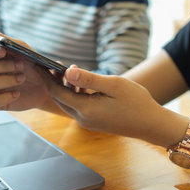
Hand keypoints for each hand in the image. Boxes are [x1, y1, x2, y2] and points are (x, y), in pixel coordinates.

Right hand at [0, 25, 58, 110]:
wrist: (47, 85)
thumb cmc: (31, 64)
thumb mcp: (21, 49)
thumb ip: (2, 39)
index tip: (3, 51)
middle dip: (1, 66)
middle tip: (21, 66)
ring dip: (4, 81)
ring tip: (22, 78)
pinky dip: (4, 97)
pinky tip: (17, 93)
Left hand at [44, 66, 164, 139]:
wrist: (152, 124)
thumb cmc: (136, 102)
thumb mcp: (113, 85)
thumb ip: (89, 79)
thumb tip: (67, 71)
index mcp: (85, 109)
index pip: (57, 92)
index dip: (46, 77)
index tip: (38, 64)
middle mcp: (83, 118)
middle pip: (59, 98)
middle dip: (52, 81)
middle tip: (48, 64)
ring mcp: (88, 122)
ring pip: (68, 102)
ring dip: (64, 87)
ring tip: (63, 70)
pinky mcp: (94, 122)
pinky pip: (78, 106)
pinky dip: (74, 94)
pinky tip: (80, 83)